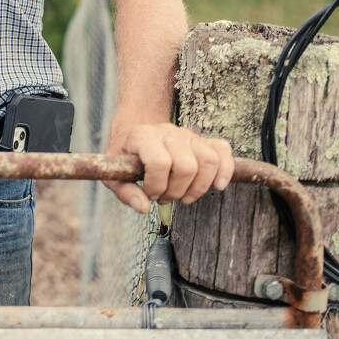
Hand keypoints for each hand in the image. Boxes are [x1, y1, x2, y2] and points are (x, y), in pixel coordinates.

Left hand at [103, 121, 235, 214]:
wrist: (135, 134)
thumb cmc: (125, 158)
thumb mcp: (113, 174)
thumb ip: (124, 192)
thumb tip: (143, 208)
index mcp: (143, 135)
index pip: (159, 162)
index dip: (156, 185)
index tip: (150, 193)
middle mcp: (168, 131)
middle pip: (187, 166)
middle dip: (177, 191)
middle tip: (165, 197)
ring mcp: (188, 135)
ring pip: (208, 161)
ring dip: (199, 187)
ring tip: (184, 196)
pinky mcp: (203, 141)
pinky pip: (223, 152)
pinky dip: (225, 171)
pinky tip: (217, 186)